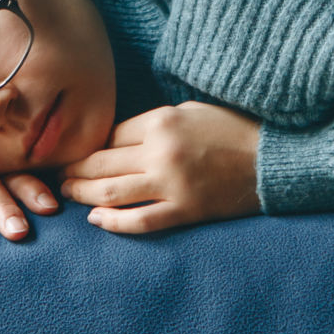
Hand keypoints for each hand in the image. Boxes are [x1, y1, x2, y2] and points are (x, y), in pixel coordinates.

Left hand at [58, 101, 260, 233]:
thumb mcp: (190, 111)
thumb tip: (113, 140)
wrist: (276, 158)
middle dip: (72, 169)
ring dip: (81, 194)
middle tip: (57, 174)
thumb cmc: (233, 129)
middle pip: (100, 163)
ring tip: (67, 194)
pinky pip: (139, 221)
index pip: (107, 135)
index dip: (85, 144)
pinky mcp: (186, 210)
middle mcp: (161, 152)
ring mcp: (172, 184)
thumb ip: (152, 124)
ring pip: (110, 192)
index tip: (70, 151)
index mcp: (161, 121)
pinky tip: (96, 219)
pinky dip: (112, 222)